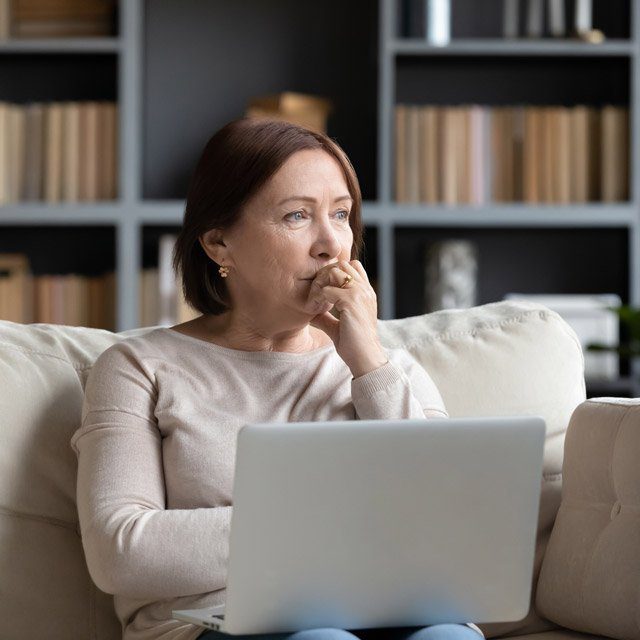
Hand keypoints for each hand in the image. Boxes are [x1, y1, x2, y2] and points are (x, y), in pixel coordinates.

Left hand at [305, 260, 387, 377]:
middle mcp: (365, 290)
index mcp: (365, 294)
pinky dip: (318, 297)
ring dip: (322, 283)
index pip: (351, 267)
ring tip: (316, 300)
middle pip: (343, 264)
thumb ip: (326, 317)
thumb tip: (311, 314)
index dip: (334, 274)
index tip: (323, 292)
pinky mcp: (351, 301)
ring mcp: (359, 294)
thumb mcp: (338, 327)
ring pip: (335, 271)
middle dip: (326, 274)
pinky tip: (315, 310)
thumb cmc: (354, 345)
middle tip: (317, 293)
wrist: (365, 358)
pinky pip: (327, 290)